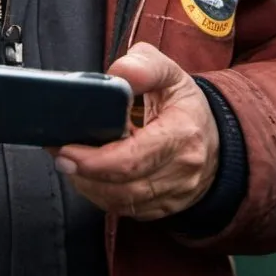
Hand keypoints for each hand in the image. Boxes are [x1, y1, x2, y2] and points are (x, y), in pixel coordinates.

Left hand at [53, 43, 219, 220]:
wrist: (216, 138)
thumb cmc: (185, 105)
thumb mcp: (170, 73)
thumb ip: (143, 66)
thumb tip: (116, 75)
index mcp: (182, 135)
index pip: (134, 158)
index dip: (96, 159)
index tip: (67, 149)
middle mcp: (181, 171)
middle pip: (124, 186)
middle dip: (84, 173)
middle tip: (60, 154)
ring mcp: (174, 194)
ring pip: (121, 202)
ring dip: (89, 185)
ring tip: (70, 162)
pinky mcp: (163, 208)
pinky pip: (126, 209)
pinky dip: (101, 194)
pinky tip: (88, 175)